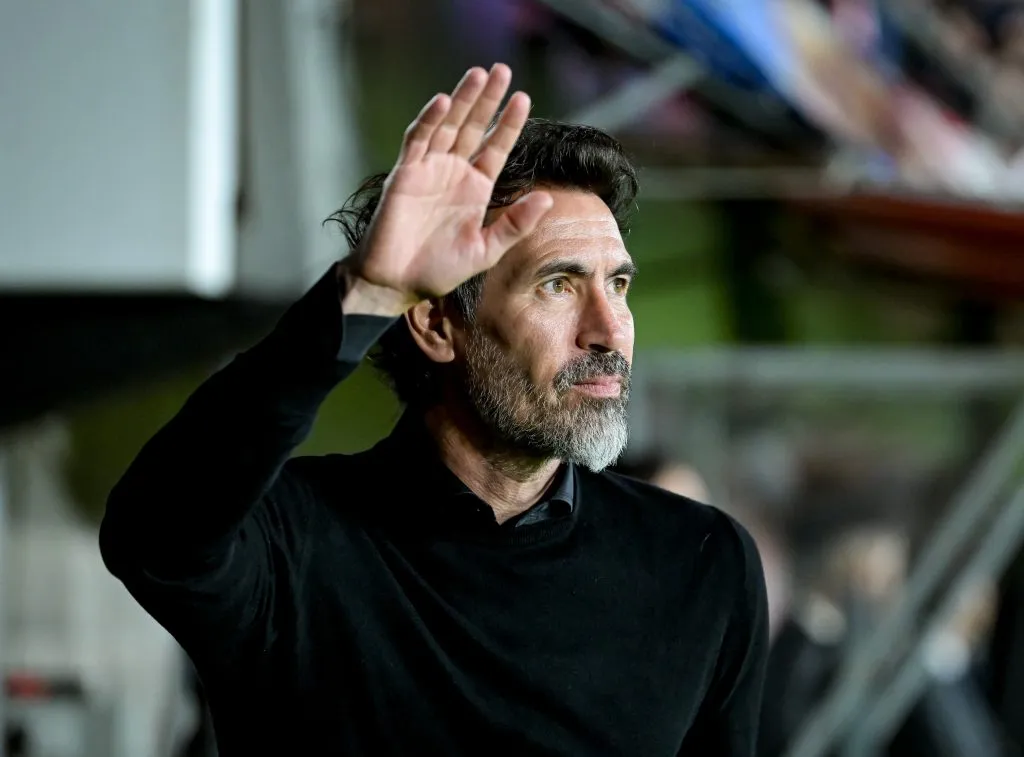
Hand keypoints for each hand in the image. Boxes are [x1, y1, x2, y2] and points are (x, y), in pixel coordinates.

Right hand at [343, 64, 553, 315]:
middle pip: (473, 127)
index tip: (523, 98)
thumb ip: (515, 225)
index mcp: (475, 188)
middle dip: (487, 99)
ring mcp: (428, 170)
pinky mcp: (405, 174)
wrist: (397, 283)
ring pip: (447, 126)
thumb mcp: (485, 250)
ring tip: (478, 74)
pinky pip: (418, 141)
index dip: (508, 123)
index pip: (496, 148)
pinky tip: (443, 103)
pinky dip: (429, 121)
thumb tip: (547, 198)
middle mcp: (453, 173)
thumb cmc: (438, 270)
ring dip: (461, 100)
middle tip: (502, 70)